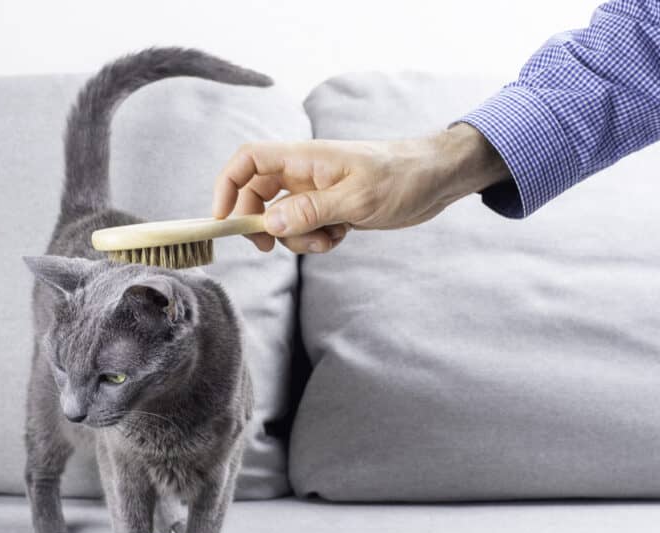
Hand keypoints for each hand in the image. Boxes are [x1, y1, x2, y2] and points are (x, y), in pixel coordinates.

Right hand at [211, 123, 508, 253]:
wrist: (436, 179)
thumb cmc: (402, 177)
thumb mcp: (357, 198)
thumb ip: (310, 211)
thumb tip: (269, 223)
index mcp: (305, 159)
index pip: (249, 161)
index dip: (227, 186)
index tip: (223, 220)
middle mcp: (305, 172)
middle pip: (258, 194)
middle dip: (260, 223)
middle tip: (269, 247)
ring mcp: (318, 191)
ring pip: (283, 217)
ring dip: (296, 238)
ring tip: (328, 239)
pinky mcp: (332, 207)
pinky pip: (307, 228)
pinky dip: (316, 239)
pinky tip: (342, 236)